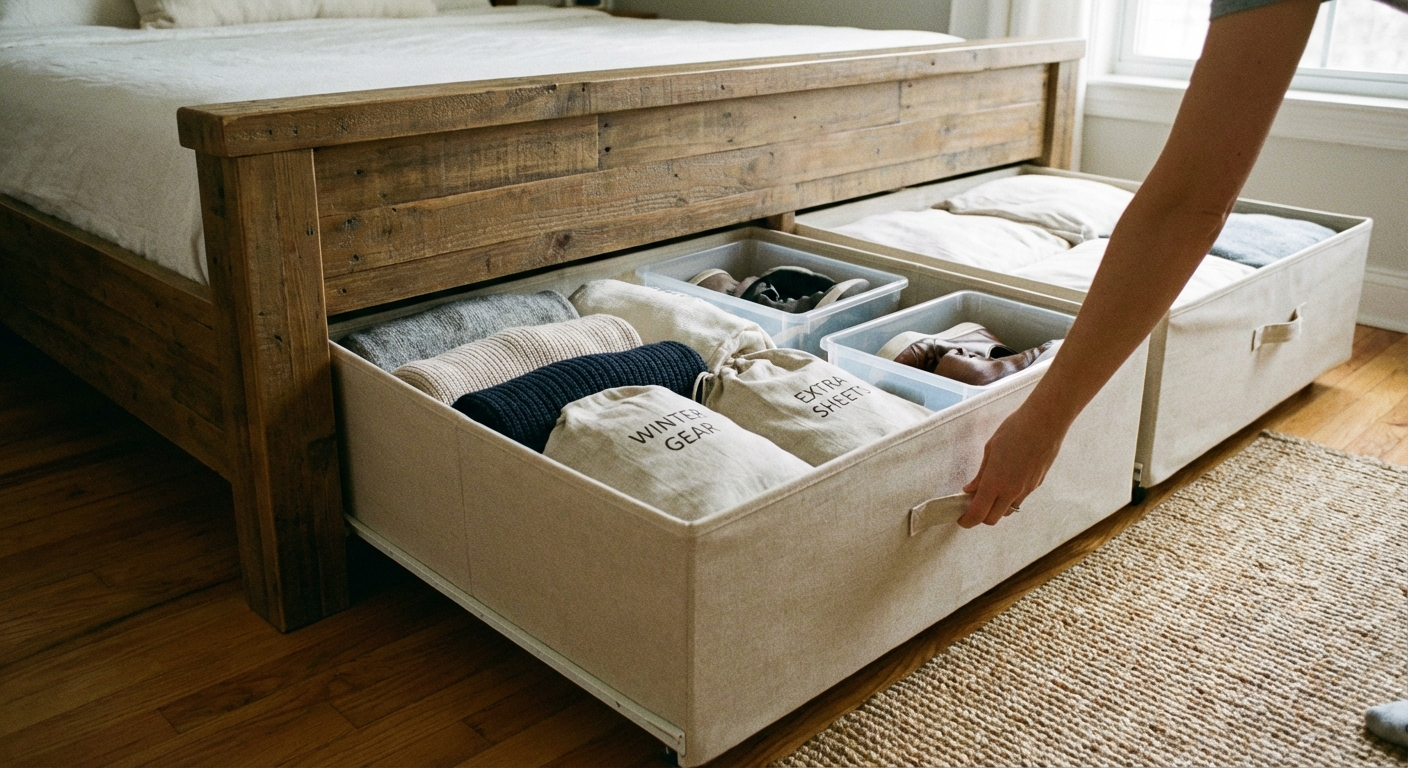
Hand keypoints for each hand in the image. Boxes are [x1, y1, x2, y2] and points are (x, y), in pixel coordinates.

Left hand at [958, 402, 1067, 527]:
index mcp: (996, 482)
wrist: (1046, 423)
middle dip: (980, 517)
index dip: (967, 521)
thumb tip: (970, 490)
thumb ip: (981, 475)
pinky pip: (1020, 500)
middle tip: (973, 504)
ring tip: (990, 492)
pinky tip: (1007, 481)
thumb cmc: (1015, 430)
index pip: (978, 513)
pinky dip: (1009, 498)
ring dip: (996, 508)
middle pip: (992, 519)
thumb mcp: (990, 449)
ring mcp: (1027, 490)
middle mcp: (1012, 491)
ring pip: (1008, 511)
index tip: (961, 519)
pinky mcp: (1037, 485)